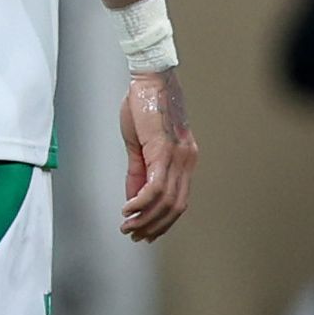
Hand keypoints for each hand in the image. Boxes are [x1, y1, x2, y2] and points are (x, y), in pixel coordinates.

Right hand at [118, 68, 196, 239]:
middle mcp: (187, 161)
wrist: (150, 79)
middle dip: (154, 226)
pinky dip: (141, 202)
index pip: (179, 201)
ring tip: (127, 225)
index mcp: (185, 160)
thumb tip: (133, 199)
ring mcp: (178, 156)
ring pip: (165, 201)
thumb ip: (139, 172)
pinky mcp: (164, 150)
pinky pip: (155, 186)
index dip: (163, 222)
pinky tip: (127, 208)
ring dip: (145, 218)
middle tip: (134, 235)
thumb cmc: (146, 108)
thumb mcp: (141, 146)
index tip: (145, 233)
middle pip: (175, 206)